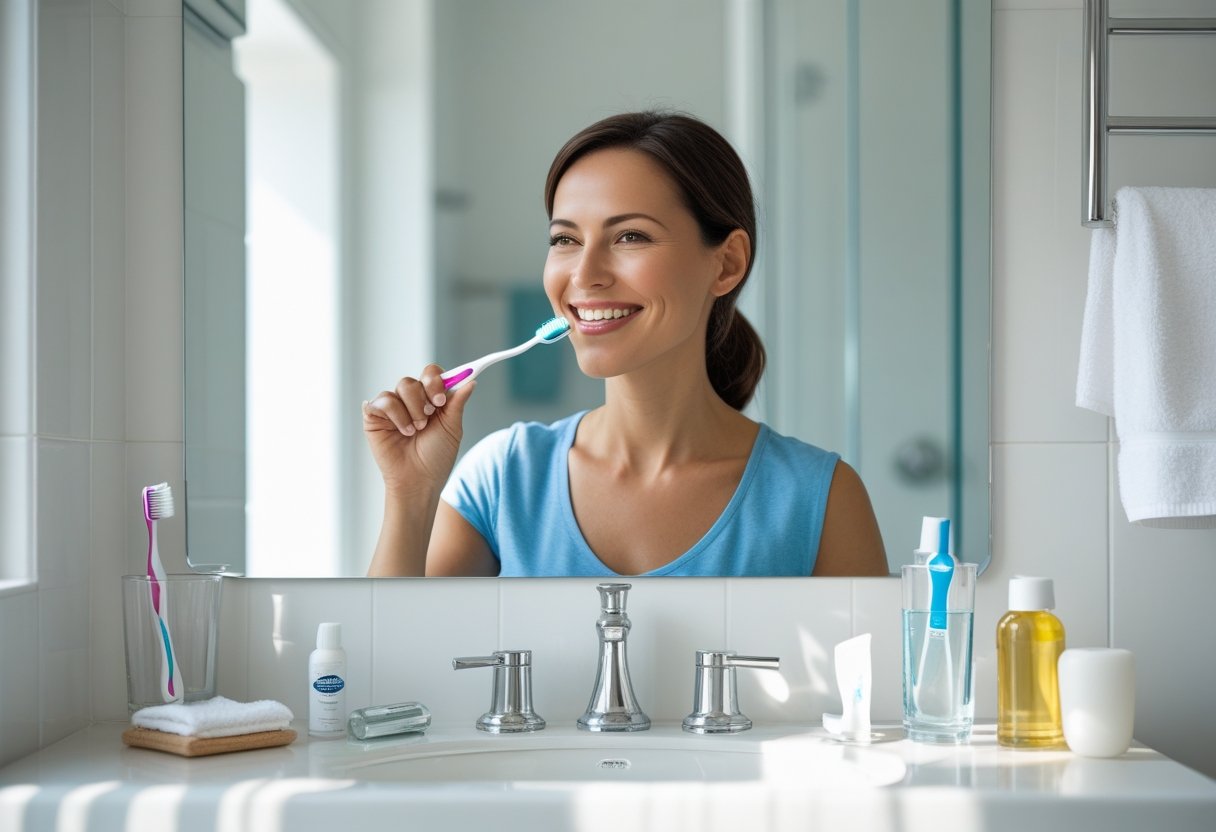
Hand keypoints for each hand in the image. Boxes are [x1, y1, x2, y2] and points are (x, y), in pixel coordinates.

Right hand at [362, 365, 474, 497]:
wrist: (419, 480)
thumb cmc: (436, 457)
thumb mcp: (452, 427)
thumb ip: (458, 402)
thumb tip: (471, 380)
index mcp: (430, 399)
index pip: (431, 374)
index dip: (436, 381)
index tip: (442, 398)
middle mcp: (411, 400)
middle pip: (415, 379)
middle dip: (424, 397)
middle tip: (428, 416)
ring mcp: (393, 407)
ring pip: (401, 387)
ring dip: (413, 409)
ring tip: (416, 430)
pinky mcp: (375, 416)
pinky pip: (383, 401)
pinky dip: (396, 415)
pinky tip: (403, 431)